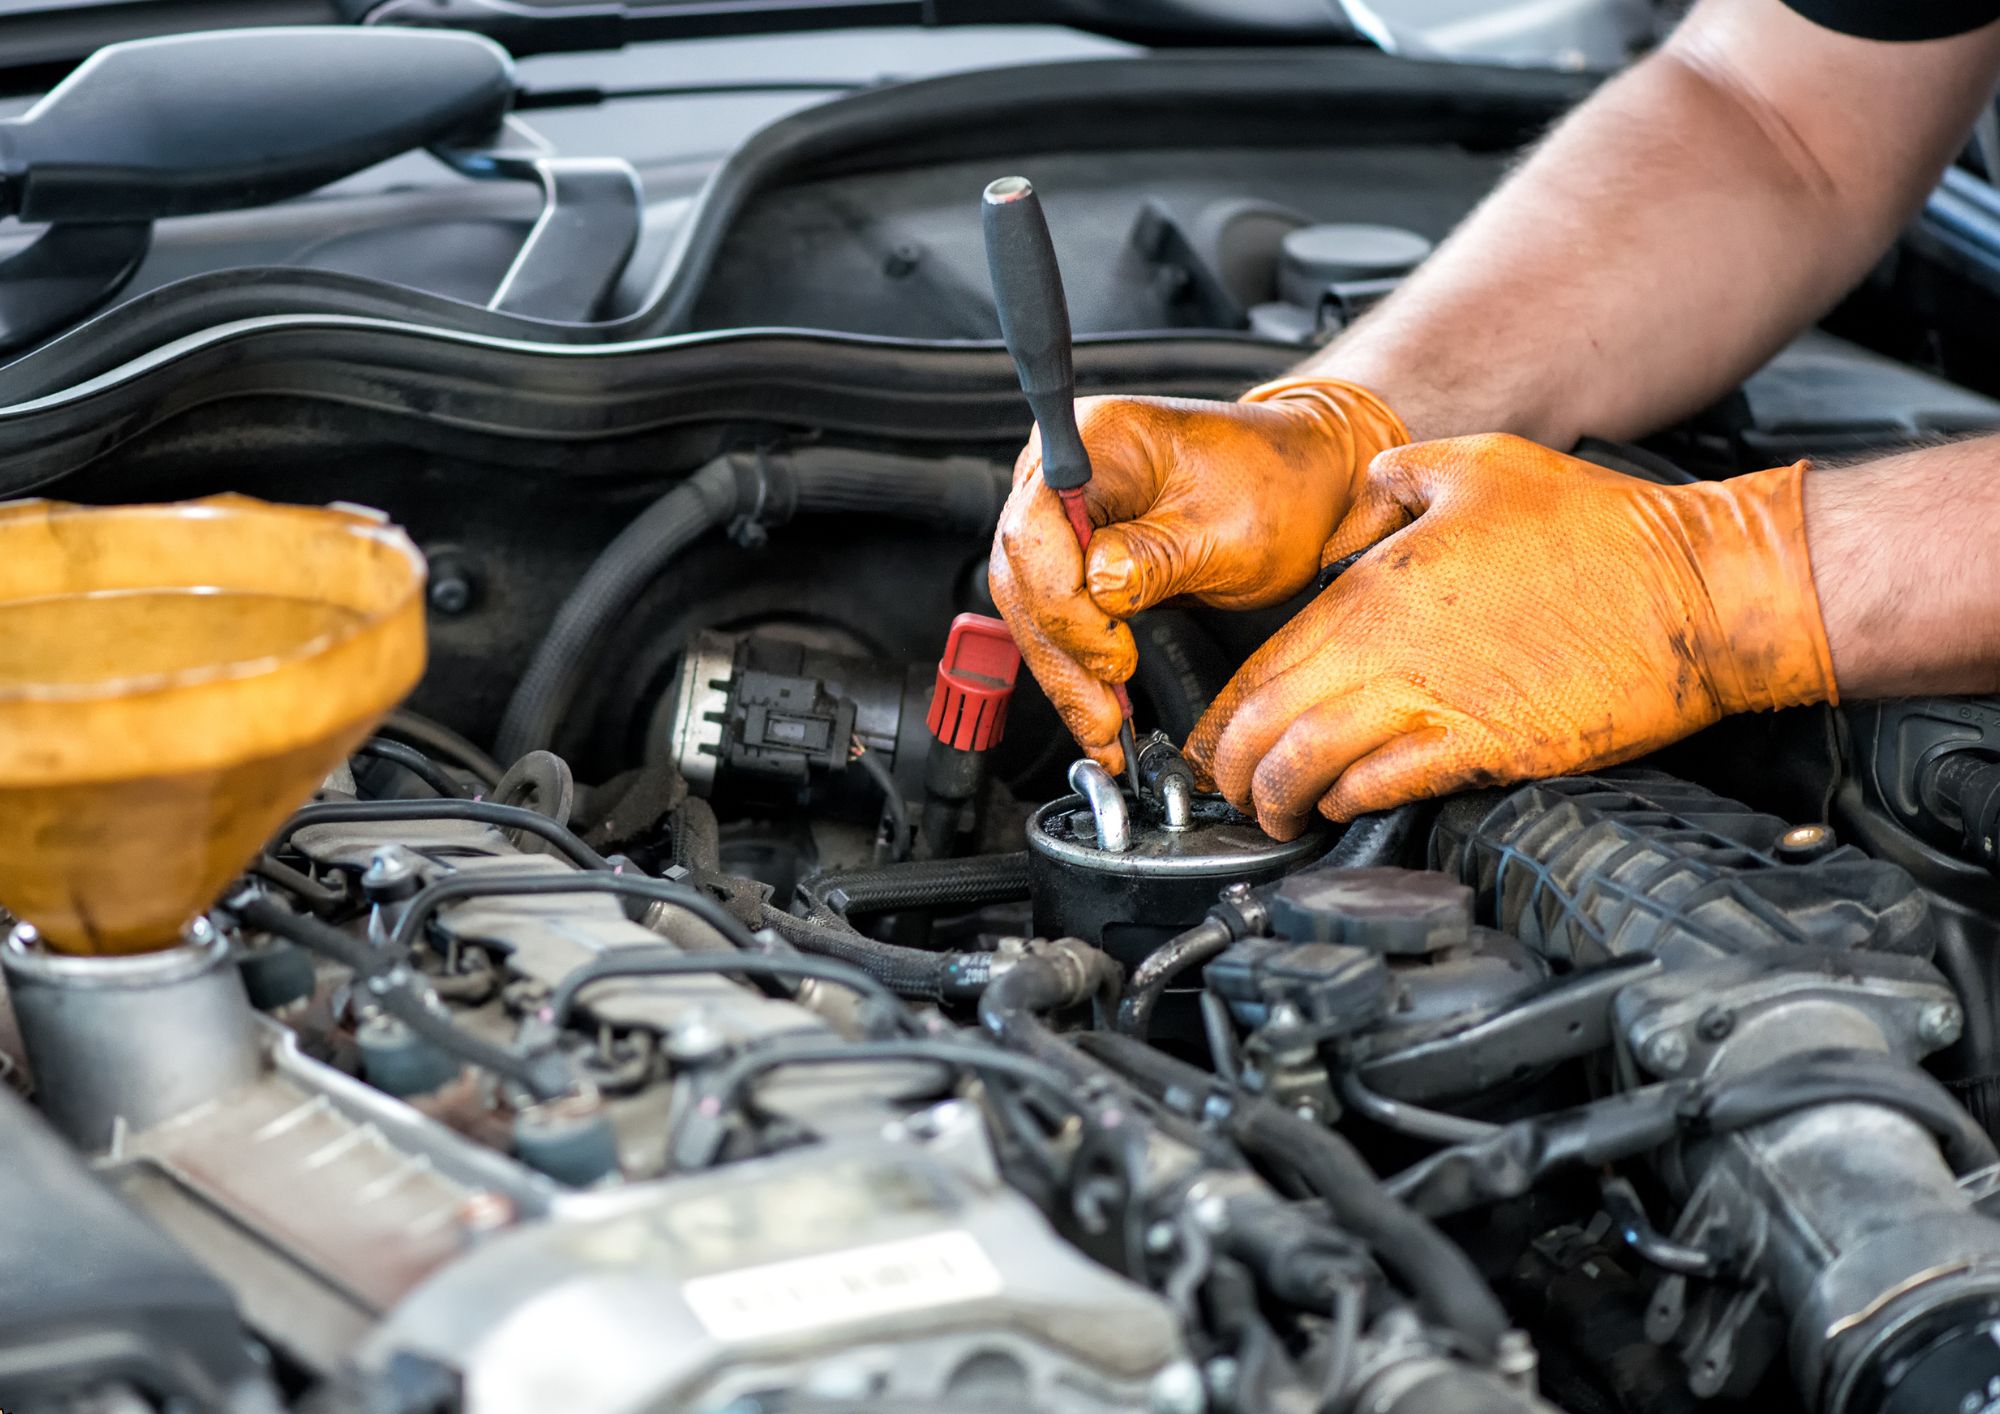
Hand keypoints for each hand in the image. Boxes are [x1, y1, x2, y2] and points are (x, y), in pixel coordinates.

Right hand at [988, 379, 1406, 773]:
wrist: (1304, 483)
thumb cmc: (1277, 486)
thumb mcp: (1229, 530)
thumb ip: (1155, 558)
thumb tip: (1098, 590)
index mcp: (1097, 439)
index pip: (1036, 529)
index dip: (1065, 604)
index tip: (1113, 654)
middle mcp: (1064, 470)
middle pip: (1024, 574)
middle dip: (1062, 653)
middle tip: (1103, 716)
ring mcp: (1065, 512)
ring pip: (1031, 606)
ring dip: (1064, 672)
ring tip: (1102, 729)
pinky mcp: (1076, 552)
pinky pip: (1057, 614)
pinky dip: (1076, 664)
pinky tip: (1097, 706)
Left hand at [1185, 435, 1837, 837]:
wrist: (1698, 589)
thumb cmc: (1598, 528)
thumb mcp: (1474, 464)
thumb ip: (1390, 483)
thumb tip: (1351, 509)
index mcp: (1375, 586)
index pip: (1262, 663)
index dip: (1222, 713)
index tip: (1210, 738)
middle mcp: (1391, 650)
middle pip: (1269, 724)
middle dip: (1231, 769)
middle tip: (1225, 789)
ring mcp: (1438, 703)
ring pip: (1313, 766)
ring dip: (1278, 798)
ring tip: (1272, 813)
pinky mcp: (1489, 748)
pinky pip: (1389, 787)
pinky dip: (1350, 802)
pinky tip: (1342, 805)